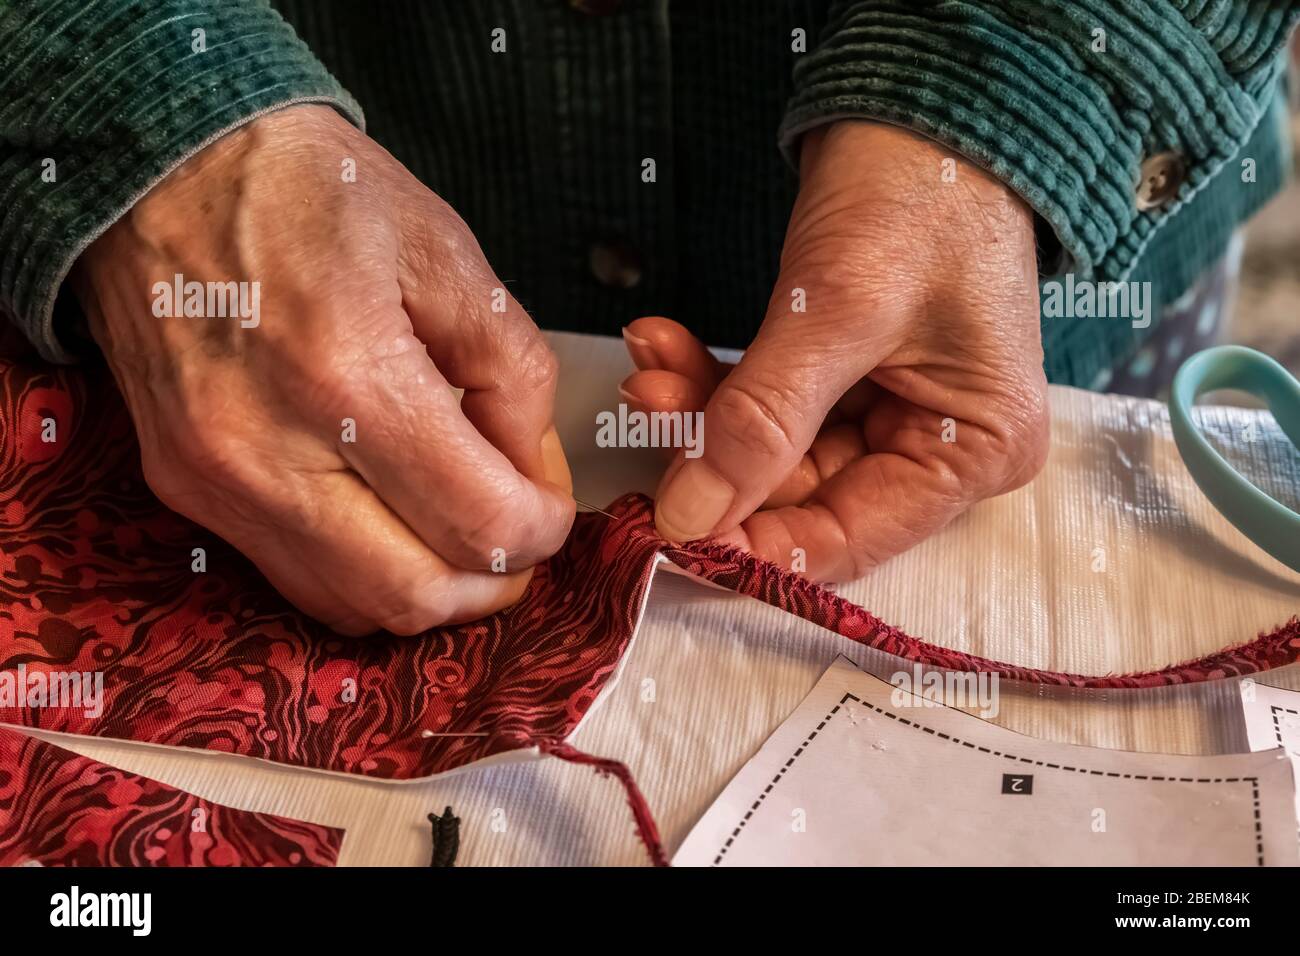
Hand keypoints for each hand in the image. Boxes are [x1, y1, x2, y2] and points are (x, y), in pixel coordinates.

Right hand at [74, 105, 574, 633]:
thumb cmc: (311, 191)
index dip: (542, 530)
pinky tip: (391, 520)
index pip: (480, 523)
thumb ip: (513, 371)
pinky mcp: (185, 490)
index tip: (552, 506)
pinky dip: (364, 573)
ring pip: (354, 606)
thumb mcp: (448, 252)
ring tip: (459, 529)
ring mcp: (218, 481)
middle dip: (495, 581)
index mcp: (348, 376)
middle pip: (418, 595)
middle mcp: (269, 451)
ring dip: (430, 589)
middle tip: (520, 534)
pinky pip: (296, 579)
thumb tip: (529, 472)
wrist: (162, 168)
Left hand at [621, 121, 1047, 580]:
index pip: (847, 537)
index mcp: (972, 451)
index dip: (752, 545)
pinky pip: (770, 404)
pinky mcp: (846, 375)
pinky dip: (716, 379)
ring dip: (703, 412)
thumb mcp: (837, 314)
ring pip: (772, 450)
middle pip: (801, 494)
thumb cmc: (914, 196)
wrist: (922, 99)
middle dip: (713, 454)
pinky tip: (666, 347)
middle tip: (644, 412)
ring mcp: (891, 410)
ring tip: (648, 369)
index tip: (667, 532)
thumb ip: (762, 422)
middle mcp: (938, 447)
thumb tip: (689, 521)